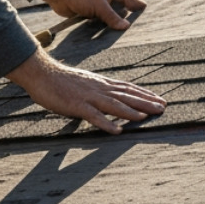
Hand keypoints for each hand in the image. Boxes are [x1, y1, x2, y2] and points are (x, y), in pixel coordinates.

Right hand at [8, 49, 165, 134]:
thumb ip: (97, 89)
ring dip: (131, 111)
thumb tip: (108, 96)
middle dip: (145, 102)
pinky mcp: (76, 105)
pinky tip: (117, 130)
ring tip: (146, 117)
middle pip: (126, 95)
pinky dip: (106, 123)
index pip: (127, 88)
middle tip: (163, 108)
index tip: (159, 99)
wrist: (41, 73)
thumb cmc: (60, 80)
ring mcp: (88, 97)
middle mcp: (98, 88)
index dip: (144, 94)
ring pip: (114, 105)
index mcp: (100, 83)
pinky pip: (93, 116)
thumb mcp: (84, 82)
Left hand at [35, 0, 145, 32]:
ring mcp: (96, 8)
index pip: (129, 1)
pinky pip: (97, 25)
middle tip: (136, 34)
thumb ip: (112, 17)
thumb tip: (126, 27)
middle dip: (124, 22)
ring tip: (120, 40)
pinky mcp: (87, 15)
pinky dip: (99, 31)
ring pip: (108, 20)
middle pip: (119, 13)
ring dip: (110, 28)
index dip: (138, 8)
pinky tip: (103, 39)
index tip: (148, 14)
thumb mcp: (100, 5)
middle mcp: (106, 0)